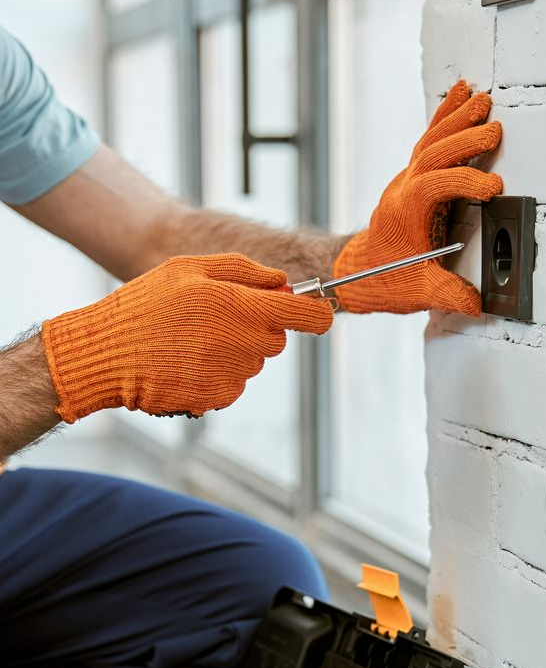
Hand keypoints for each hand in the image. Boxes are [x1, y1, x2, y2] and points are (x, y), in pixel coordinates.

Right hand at [42, 253, 331, 421]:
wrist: (107, 355)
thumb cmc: (145, 305)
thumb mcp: (189, 269)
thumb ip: (243, 271)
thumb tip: (281, 280)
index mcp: (241, 306)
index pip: (307, 314)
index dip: (316, 312)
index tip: (314, 311)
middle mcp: (244, 344)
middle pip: (277, 339)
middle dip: (257, 328)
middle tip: (217, 318)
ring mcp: (233, 375)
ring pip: (253, 362)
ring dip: (233, 352)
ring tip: (190, 340)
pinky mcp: (219, 398)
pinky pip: (233, 383)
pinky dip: (217, 374)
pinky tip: (186, 362)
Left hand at [333, 80, 501, 315]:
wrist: (359, 271)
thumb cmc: (386, 279)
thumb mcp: (419, 293)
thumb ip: (448, 296)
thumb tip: (477, 303)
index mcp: (404, 214)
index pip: (434, 186)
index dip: (463, 183)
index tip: (494, 189)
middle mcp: (403, 190)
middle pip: (432, 154)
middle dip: (463, 140)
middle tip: (494, 130)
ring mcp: (407, 180)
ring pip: (430, 141)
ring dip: (456, 118)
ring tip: (483, 99)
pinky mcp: (415, 176)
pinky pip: (429, 139)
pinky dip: (445, 115)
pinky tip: (462, 94)